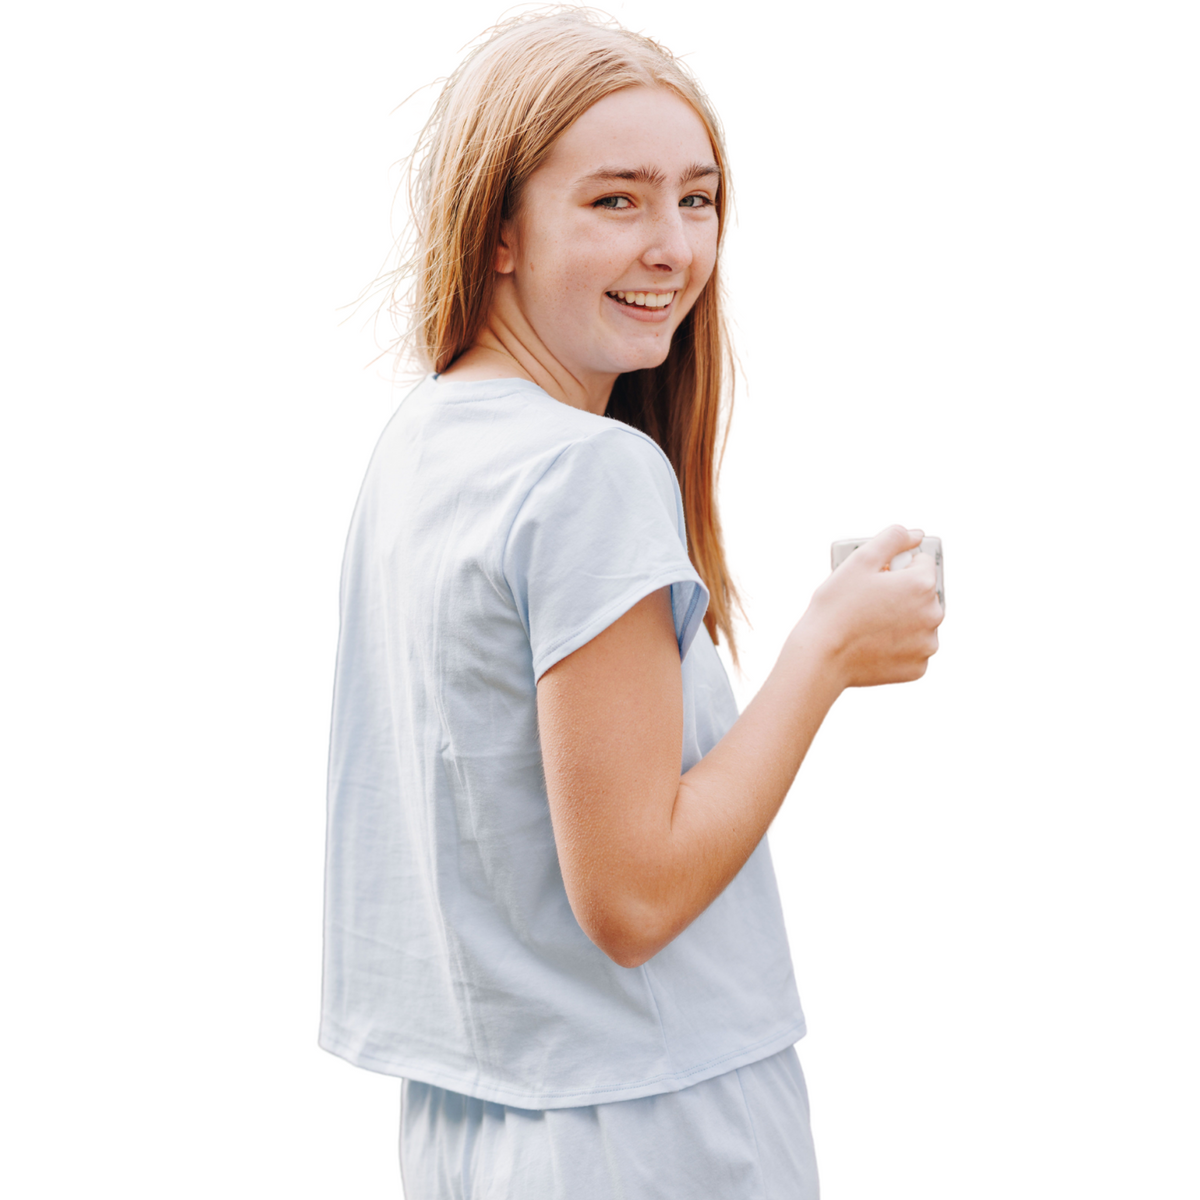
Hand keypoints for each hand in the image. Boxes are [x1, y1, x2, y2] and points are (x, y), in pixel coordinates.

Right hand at [797, 525, 942, 688]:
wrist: (821, 656)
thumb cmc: (836, 606)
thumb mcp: (859, 560)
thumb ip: (892, 538)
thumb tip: (916, 534)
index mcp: (923, 584)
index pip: (921, 562)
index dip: (895, 567)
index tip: (874, 580)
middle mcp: (933, 614)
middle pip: (923, 593)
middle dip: (901, 593)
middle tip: (868, 602)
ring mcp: (927, 644)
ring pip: (919, 621)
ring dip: (903, 619)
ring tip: (869, 624)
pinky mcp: (918, 668)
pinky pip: (913, 649)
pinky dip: (898, 645)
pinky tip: (874, 643)